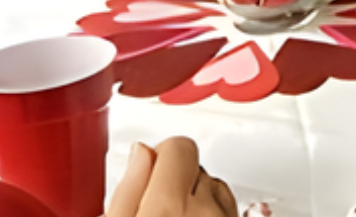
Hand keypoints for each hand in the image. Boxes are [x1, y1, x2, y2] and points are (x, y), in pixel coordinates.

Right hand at [106, 137, 236, 216]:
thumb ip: (126, 192)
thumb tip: (140, 153)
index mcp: (169, 207)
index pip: (179, 145)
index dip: (160, 158)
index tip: (149, 178)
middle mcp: (207, 211)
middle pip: (196, 165)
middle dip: (176, 182)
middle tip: (156, 210)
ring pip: (215, 188)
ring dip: (198, 200)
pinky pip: (229, 208)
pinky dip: (213, 214)